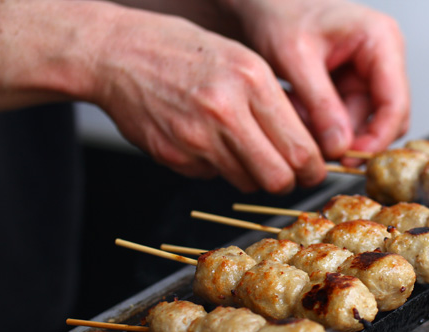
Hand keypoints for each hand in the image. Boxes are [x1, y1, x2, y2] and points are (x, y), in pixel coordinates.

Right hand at [96, 7, 330, 192]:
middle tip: (286, 175)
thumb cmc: (183, 52)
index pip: (300, 148)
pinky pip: (212, 177)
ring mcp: (196, 136)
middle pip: (278, 178)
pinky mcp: (173, 155)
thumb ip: (274, 100)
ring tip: (240, 148)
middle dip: (288, 182)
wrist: (115, 52)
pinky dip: (216, 168)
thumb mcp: (241, 59)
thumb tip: (309, 141)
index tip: (312, 170)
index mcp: (252, 80)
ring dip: (251, 174)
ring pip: (247, 183)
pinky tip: (203, 139)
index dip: (313, 168)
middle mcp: (226, 110)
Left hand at [227, 0, 410, 159]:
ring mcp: (368, 76)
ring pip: (362, 125)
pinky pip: (344, 122)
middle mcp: (382, 60)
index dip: (378, 138)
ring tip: (298, 117)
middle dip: (351, 138)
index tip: (352, 159)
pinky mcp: (351, 90)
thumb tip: (340, 146)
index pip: (396, 103)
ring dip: (331, 133)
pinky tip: (300, 114)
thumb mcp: (296, 58)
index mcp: (381, 41)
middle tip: (318, 149)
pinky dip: (322, 128)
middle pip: (384, 120)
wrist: (261, 7)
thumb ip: (320, 103)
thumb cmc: (279, 13)